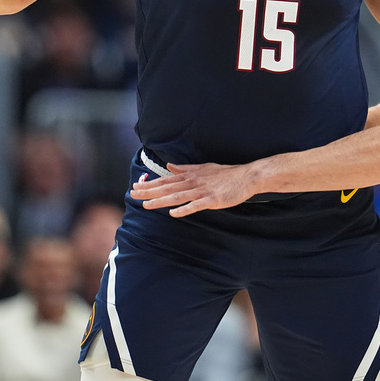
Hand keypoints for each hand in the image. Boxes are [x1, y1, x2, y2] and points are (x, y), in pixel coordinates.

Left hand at [130, 162, 259, 216]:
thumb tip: (169, 166)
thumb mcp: (203, 168)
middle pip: (167, 187)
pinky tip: (174, 213)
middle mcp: (193, 182)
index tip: (135, 186)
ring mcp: (202, 191)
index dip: (150, 184)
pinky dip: (184, 209)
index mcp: (190, 175)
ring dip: (161, 201)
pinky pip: (196, 205)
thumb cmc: (226, 173)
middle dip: (149, 191)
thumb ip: (185, 168)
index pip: (166, 180)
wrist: (246, 177)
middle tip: (132, 194)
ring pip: (177, 196)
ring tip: (146, 205)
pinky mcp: (212, 199)